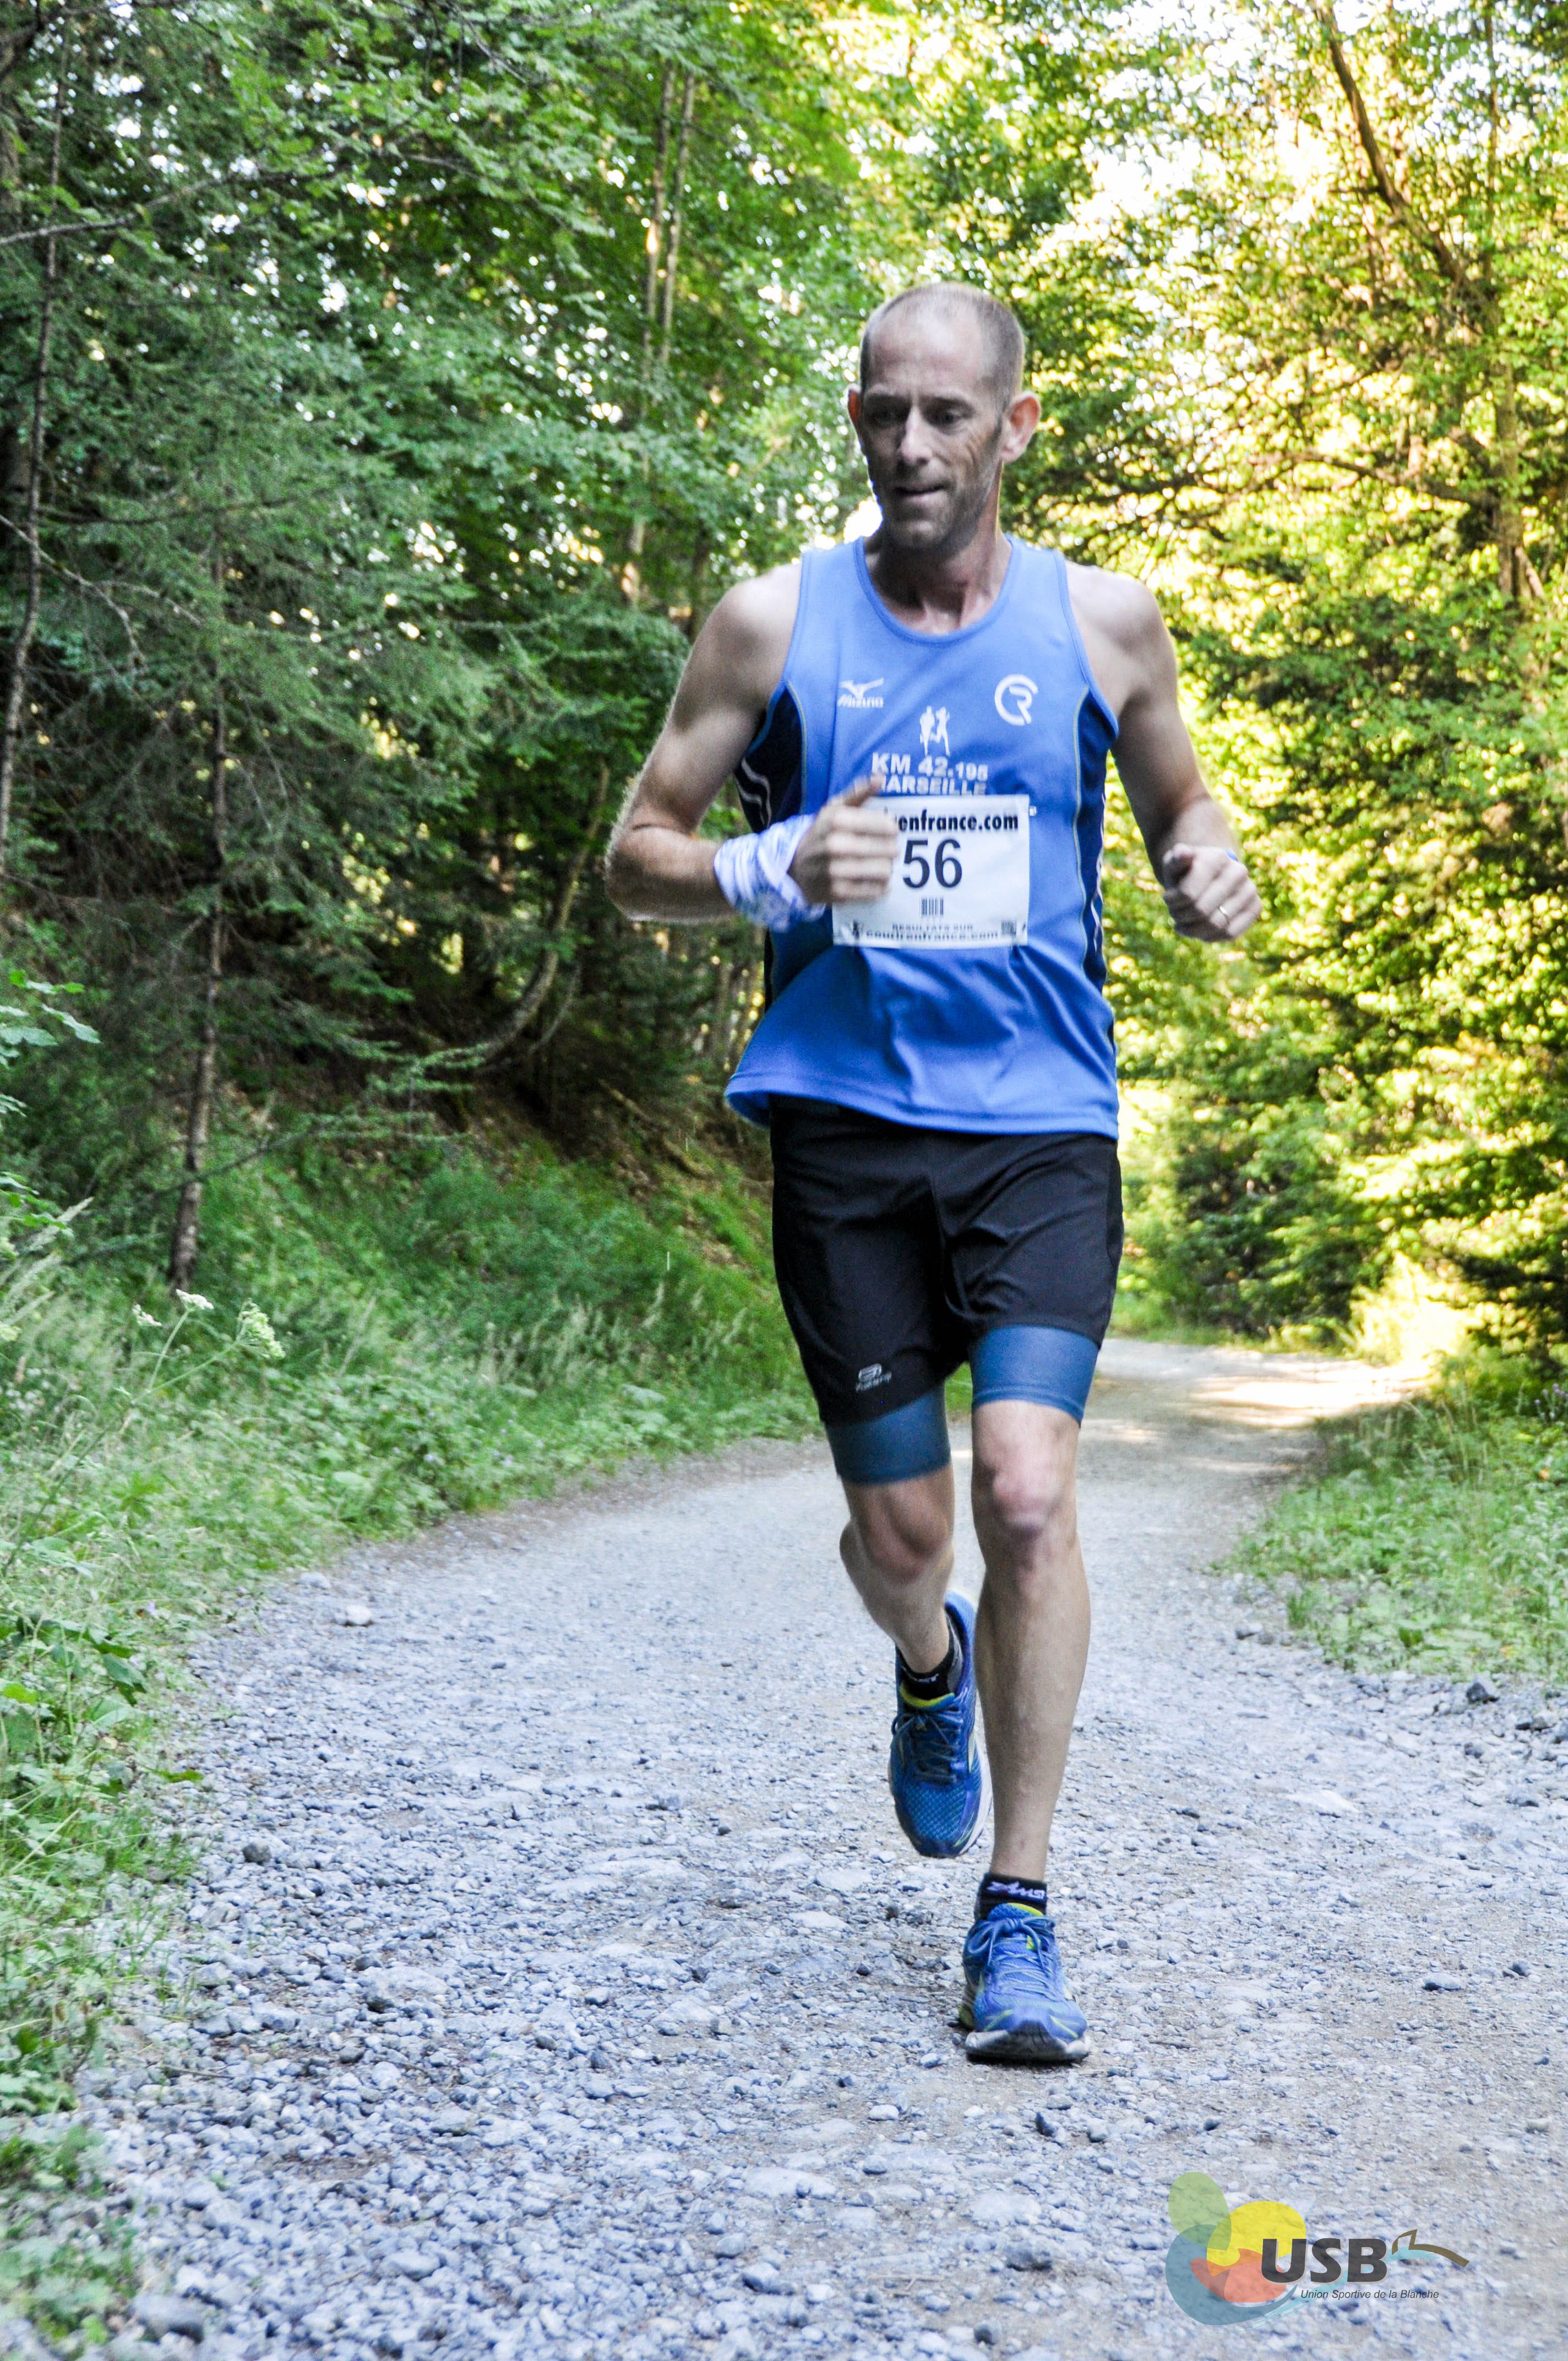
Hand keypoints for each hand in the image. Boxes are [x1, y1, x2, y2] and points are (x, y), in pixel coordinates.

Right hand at [789, 777, 897, 905]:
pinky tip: (875, 881)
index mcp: (837, 820)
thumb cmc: (821, 835)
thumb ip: (858, 793)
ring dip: (886, 869)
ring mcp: (836, 871)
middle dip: (891, 850)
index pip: (886, 826)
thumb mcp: (834, 809)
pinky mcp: (839, 893)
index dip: (892, 829)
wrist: (793, 868)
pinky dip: (881, 887)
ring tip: (880, 865)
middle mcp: (836, 845)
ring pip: (884, 871)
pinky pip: (876, 891)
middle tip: (886, 850)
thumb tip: (880, 777)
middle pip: (889, 849)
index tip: (889, 831)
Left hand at [1161, 842, 1260, 941]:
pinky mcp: (1255, 907)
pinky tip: (1201, 931)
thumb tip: (1183, 853)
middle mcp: (1238, 871)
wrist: (1209, 877)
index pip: (1188, 894)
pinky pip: (1231, 933)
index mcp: (1218, 858)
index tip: (1168, 899)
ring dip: (1194, 930)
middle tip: (1176, 914)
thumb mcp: (1175, 863)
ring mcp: (1250, 889)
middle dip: (1182, 917)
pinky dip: (1211, 936)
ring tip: (1185, 923)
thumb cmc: (1187, 872)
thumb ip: (1175, 859)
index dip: (1173, 903)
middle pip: (1201, 911)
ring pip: (1217, 925)